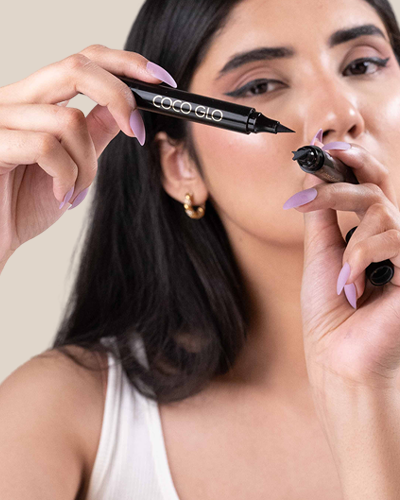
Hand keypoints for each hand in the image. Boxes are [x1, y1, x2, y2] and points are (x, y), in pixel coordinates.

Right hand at [0, 44, 175, 264]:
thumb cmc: (22, 204)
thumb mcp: (71, 165)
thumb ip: (93, 134)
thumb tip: (123, 110)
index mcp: (36, 101)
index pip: (83, 61)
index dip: (125, 64)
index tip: (160, 82)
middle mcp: (16, 100)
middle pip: (77, 67)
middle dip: (120, 98)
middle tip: (137, 132)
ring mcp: (0, 119)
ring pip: (70, 120)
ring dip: (88, 164)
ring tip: (77, 190)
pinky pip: (46, 146)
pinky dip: (67, 177)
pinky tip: (60, 196)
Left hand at [284, 135, 399, 390]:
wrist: (338, 357)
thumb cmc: (330, 313)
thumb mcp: (321, 255)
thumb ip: (323, 217)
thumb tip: (315, 176)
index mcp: (370, 234)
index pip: (370, 185)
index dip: (353, 161)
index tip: (325, 149)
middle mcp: (393, 239)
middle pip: (375, 189)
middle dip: (338, 188)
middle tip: (309, 196)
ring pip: (381, 212)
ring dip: (349, 242)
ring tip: (342, 277)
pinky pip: (394, 239)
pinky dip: (363, 257)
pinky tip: (354, 284)